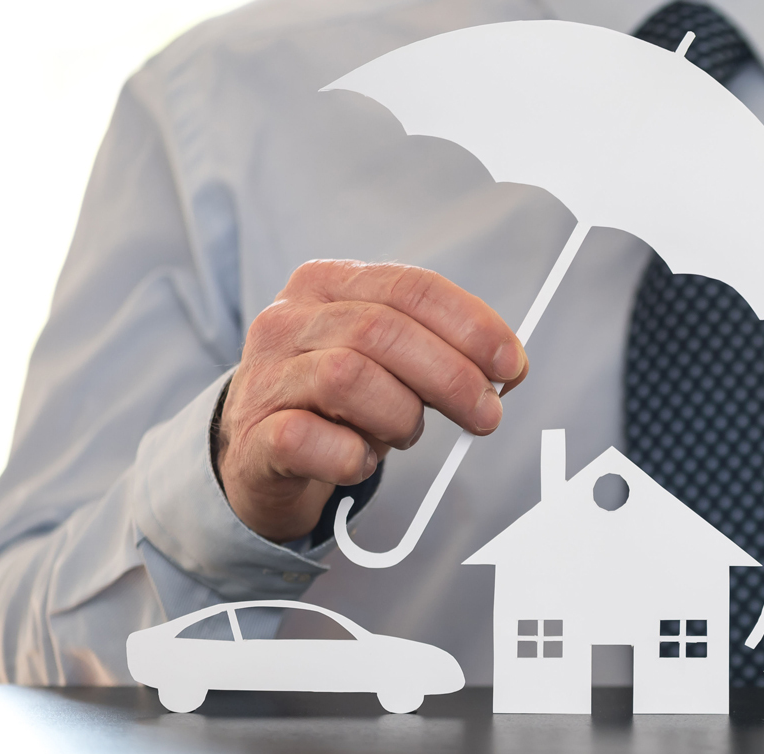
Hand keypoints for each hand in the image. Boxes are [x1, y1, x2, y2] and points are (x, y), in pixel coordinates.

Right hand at [215, 260, 527, 541]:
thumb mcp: (388, 359)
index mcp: (329, 283)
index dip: (471, 325)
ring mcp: (265, 376)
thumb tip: (508, 368)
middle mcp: (289, 320)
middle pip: (384, 330)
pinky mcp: (253, 436)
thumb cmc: (338, 401)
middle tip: (485, 414)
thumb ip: (440, 350)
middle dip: (451, 376)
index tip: (510, 364)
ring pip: (348, 377)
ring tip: (406, 434)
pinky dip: (351, 457)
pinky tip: (361, 461)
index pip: (411, 287)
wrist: (259, 454)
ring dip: (399, 416)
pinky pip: (308, 439)